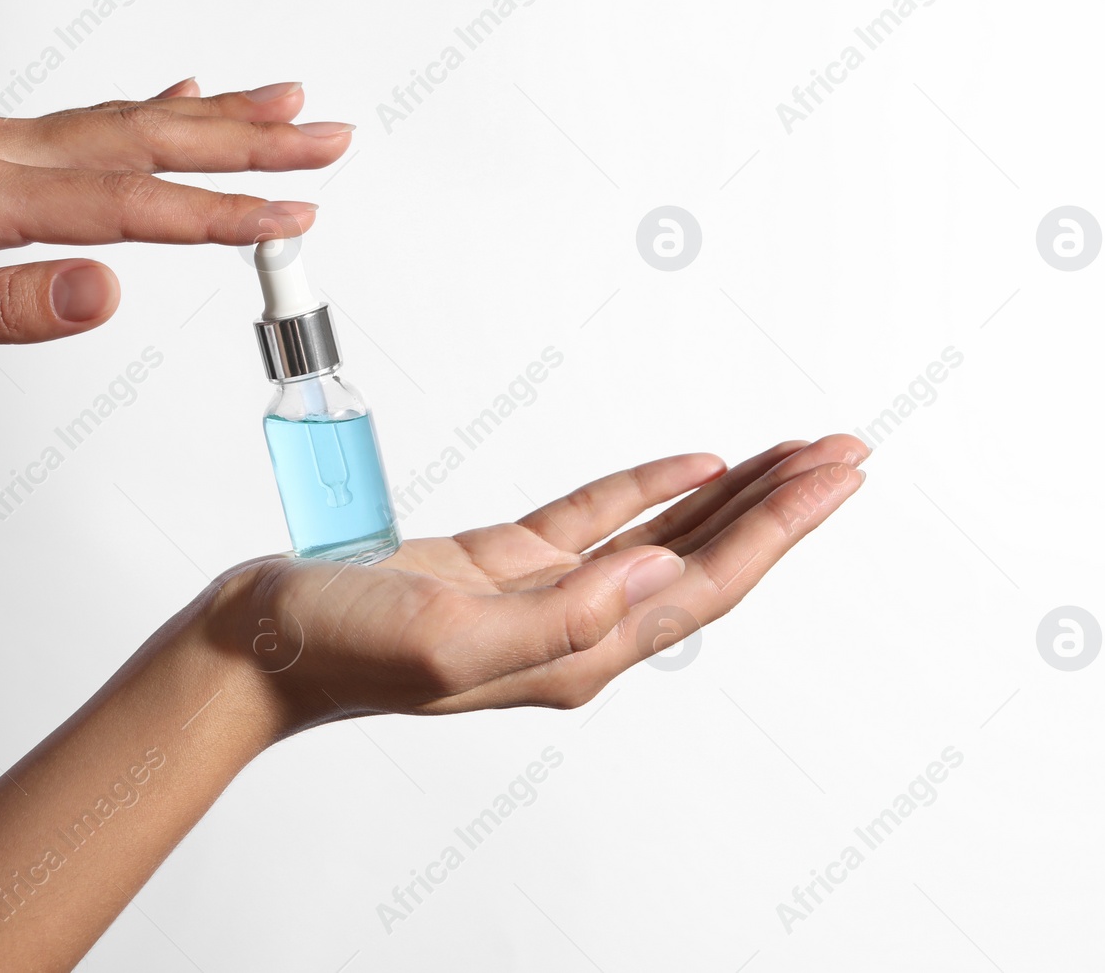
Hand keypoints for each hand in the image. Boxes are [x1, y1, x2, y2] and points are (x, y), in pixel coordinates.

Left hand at [0, 78, 351, 378]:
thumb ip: (0, 309)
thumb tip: (104, 293)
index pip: (128, 206)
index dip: (219, 214)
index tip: (291, 216)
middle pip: (145, 136)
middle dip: (247, 140)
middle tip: (327, 136)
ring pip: (121, 119)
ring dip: (212, 113)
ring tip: (284, 105)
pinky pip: (82, 119)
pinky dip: (144, 105)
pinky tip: (177, 96)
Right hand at [199, 434, 868, 732]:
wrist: (261, 643)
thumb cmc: (339, 647)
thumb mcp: (450, 637)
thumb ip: (562, 617)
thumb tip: (660, 575)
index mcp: (577, 654)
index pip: (705, 583)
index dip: (781, 528)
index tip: (838, 476)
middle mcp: (576, 629)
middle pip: (704, 559)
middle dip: (780, 505)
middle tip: (844, 450)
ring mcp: (544, 594)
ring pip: (662, 535)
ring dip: (731, 494)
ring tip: (792, 453)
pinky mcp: (505, 562)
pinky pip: (595, 517)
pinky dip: (646, 486)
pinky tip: (692, 464)